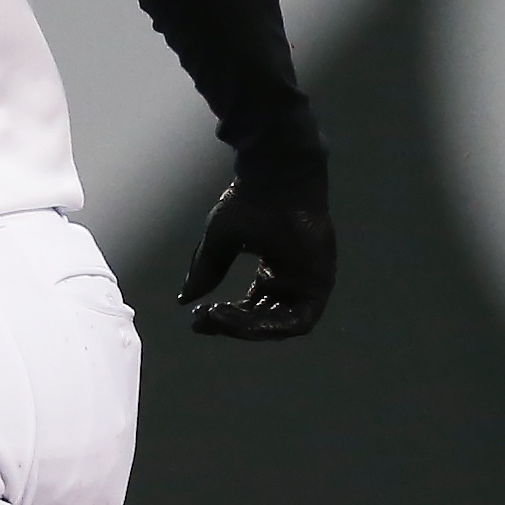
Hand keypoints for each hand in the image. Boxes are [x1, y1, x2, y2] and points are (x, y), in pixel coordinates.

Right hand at [175, 157, 333, 340]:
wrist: (275, 176)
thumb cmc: (251, 200)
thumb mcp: (222, 241)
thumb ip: (207, 270)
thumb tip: (184, 299)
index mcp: (274, 269)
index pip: (250, 308)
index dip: (225, 319)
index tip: (198, 317)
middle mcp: (292, 279)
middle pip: (264, 319)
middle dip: (233, 325)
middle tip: (206, 318)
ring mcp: (308, 282)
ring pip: (280, 325)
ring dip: (248, 328)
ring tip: (219, 316)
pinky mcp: (320, 283)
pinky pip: (300, 321)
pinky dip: (272, 326)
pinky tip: (243, 317)